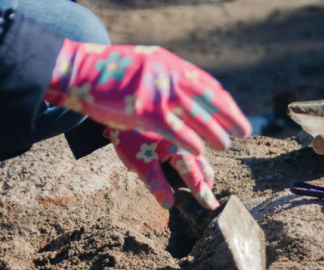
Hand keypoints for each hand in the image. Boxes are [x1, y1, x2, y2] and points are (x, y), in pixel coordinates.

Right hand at [46, 40, 251, 155]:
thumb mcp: (140, 65)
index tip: (236, 114)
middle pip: (209, 99)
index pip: (206, 84)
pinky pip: (176, 129)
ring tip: (226, 145)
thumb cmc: (106, 73)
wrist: (78, 71)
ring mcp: (158, 92)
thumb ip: (160, 74)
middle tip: (245, 131)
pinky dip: (192, 141)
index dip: (224, 102)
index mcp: (169, 64)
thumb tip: (176, 81)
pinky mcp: (146, 111)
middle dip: (230, 117)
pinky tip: (201, 152)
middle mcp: (169, 75)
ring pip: (197, 116)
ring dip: (215, 132)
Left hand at [106, 128, 218, 209]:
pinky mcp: (183, 124)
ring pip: (202, 153)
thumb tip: (169, 205)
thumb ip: (156, 183)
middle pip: (203, 166)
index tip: (212, 206)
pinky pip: (198, 140)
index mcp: (179, 150)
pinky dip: (200, 152)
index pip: (194, 177)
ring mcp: (187, 131)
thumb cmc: (129, 135)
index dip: (202, 193)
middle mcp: (188, 139)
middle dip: (206, 182)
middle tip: (209, 197)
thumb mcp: (139, 161)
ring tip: (206, 179)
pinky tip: (196, 153)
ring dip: (204, 168)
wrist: (122, 103)